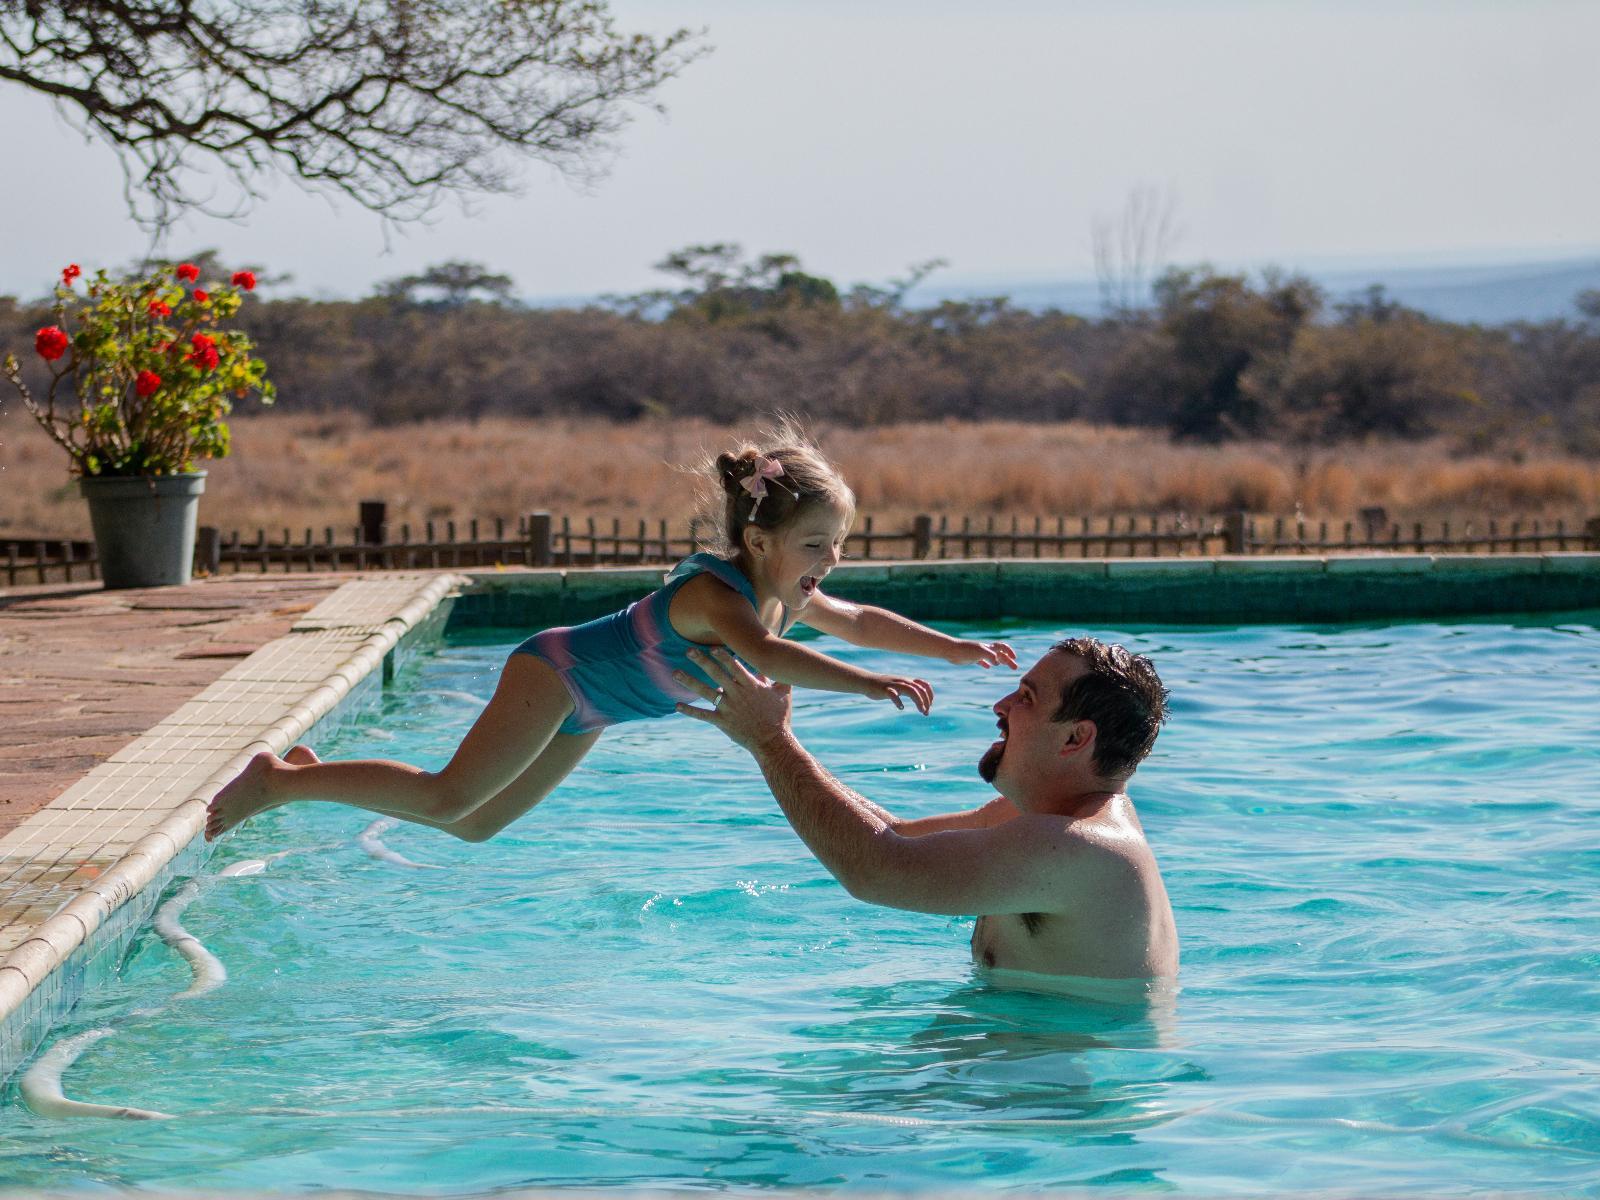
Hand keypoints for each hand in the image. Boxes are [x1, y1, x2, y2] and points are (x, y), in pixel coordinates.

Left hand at [674, 647, 793, 752]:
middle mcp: (737, 695)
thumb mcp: (784, 695)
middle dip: (702, 661)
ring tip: (675, 672)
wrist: (773, 742)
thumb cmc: (780, 718)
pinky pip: (703, 715)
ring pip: (705, 692)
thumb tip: (779, 665)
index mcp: (751, 686)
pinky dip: (690, 710)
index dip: (723, 656)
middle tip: (689, 650)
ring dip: (689, 681)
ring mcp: (728, 708)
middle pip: (717, 675)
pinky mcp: (722, 722)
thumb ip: (780, 678)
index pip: (735, 667)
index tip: (712, 647)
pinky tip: (677, 705)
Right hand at [865, 673, 933, 714]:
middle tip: (926, 712)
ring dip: (918, 701)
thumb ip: (909, 690)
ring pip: (911, 690)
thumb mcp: (899, 686)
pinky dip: (899, 701)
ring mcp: (894, 684)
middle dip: (926, 701)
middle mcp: (903, 681)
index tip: (930, 705)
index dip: (930, 695)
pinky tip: (901, 708)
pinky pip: (893, 694)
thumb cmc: (884, 686)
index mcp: (907, 680)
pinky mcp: (885, 689)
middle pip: (919, 689)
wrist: (867, 681)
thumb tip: (920, 699)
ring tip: (921, 710)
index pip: (924, 684)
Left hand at [946, 639, 1017, 669]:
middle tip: (1015, 668)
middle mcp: (985, 649)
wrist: (951, 650)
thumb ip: (990, 656)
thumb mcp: (980, 652)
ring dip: (999, 661)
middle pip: (1000, 654)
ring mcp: (978, 654)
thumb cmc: (965, 650)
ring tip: (1002, 665)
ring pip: (992, 657)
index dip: (1009, 652)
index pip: (1002, 647)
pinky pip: (981, 661)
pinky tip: (988, 667)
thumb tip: (997, 662)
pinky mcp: (972, 658)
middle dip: (1008, 660)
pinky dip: (986, 663)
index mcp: (988, 647)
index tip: (1014, 658)